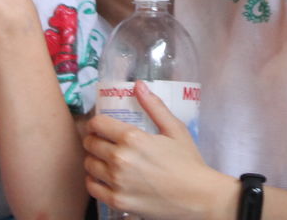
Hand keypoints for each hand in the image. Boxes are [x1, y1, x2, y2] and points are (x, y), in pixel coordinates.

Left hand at [84, 81, 234, 219]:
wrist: (197, 198)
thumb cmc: (188, 162)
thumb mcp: (175, 129)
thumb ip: (154, 106)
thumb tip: (138, 85)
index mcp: (132, 138)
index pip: (97, 124)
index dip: (96, 122)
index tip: (101, 125)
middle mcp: (120, 160)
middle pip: (90, 144)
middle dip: (94, 139)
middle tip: (102, 140)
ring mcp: (117, 183)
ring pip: (89, 165)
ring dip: (93, 159)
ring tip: (104, 158)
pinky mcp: (117, 202)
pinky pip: (92, 188)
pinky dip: (94, 180)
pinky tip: (104, 177)